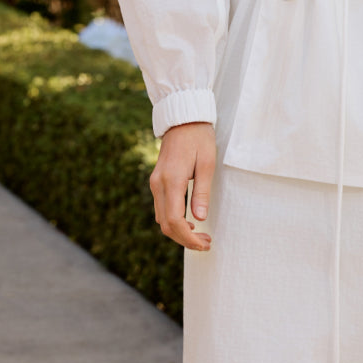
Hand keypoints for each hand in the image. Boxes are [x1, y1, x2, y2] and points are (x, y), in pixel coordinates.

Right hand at [149, 121, 215, 250]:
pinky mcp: (157, 181)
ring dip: (179, 231)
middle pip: (166, 225)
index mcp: (171, 181)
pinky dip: (173, 220)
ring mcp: (155, 183)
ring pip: (161, 218)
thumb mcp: (207, 164)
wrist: (183, 118)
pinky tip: (189, 222)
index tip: (204, 244)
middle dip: (185, 239)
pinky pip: (161, 208)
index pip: (175, 221)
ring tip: (201, 235)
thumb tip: (200, 219)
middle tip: (206, 243)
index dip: (189, 238)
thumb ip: (202, 192)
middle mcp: (158, 184)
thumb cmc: (199, 138)